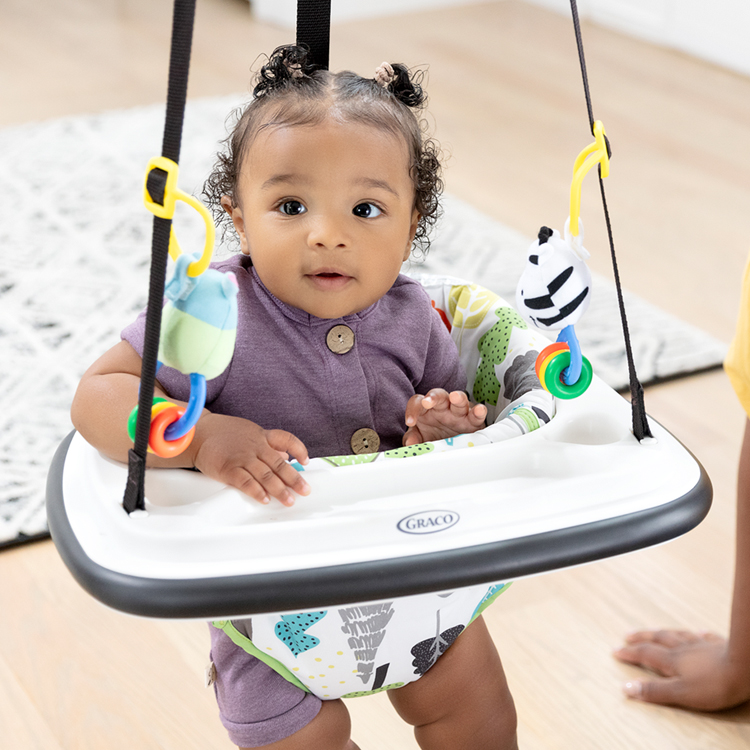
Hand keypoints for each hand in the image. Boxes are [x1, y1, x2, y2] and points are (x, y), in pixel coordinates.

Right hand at [192, 413, 309, 506]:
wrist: (197, 433)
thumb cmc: (223, 433)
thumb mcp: (249, 432)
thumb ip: (267, 443)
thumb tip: (284, 454)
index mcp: (261, 436)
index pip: (286, 439)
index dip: (298, 449)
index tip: (306, 461)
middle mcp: (255, 447)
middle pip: (279, 463)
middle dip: (294, 478)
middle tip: (304, 490)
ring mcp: (242, 458)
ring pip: (266, 475)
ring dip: (279, 489)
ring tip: (289, 500)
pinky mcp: (229, 469)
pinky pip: (246, 482)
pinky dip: (257, 491)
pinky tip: (265, 499)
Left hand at [403, 389, 486, 446]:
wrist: (454, 443)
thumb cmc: (435, 435)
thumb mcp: (421, 437)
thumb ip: (413, 438)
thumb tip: (409, 443)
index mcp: (427, 409)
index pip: (417, 402)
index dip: (412, 410)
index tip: (410, 422)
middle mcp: (443, 407)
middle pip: (438, 395)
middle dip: (433, 397)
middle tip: (427, 402)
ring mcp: (458, 412)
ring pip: (459, 400)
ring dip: (458, 397)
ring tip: (455, 397)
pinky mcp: (473, 421)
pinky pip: (476, 414)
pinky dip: (479, 412)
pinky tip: (479, 410)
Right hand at [613, 629, 749, 710]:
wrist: (744, 667)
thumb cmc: (714, 684)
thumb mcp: (681, 693)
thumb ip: (654, 691)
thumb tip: (626, 688)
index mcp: (672, 661)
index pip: (645, 654)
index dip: (629, 653)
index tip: (615, 650)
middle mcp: (683, 649)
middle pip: (657, 640)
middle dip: (641, 638)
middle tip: (628, 635)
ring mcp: (700, 645)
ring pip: (676, 635)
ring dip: (662, 633)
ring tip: (654, 631)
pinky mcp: (718, 645)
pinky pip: (703, 637)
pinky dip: (696, 635)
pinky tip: (696, 633)